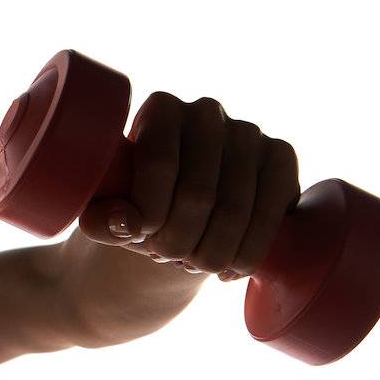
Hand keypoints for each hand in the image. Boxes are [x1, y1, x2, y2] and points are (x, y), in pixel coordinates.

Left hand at [76, 92, 300, 281]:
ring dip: (211, 253)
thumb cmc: (134, 206)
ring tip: (191, 265)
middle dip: (178, 241)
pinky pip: (270, 214)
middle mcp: (206, 112)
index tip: (140, 237)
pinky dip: (247, 254)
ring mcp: (249, 133)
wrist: (180, 214)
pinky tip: (226, 270)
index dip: (149, 213)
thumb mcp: (105, 213)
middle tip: (164, 257)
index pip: (160, 164)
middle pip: (198, 193)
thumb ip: (99, 219)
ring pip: (235, 210)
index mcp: (161, 108)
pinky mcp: (281, 158)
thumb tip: (128, 223)